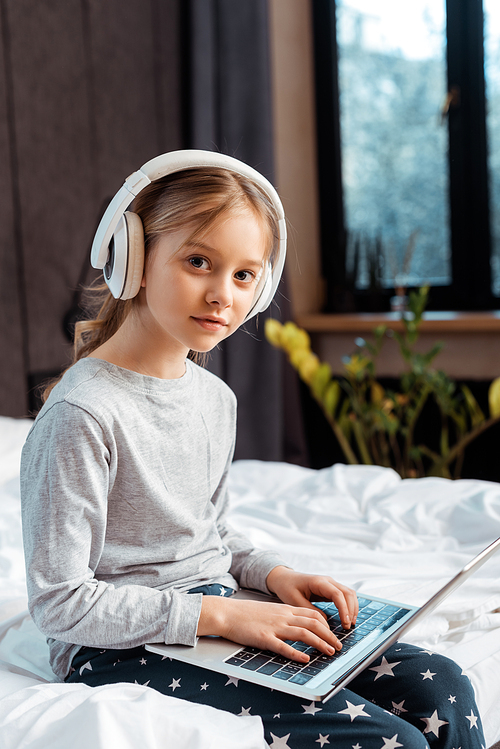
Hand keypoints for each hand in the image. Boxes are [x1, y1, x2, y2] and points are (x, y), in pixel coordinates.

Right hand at [198, 595, 340, 663]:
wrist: (227, 613)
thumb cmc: (246, 614)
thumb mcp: (269, 611)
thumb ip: (283, 617)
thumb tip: (297, 626)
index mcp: (284, 609)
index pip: (313, 614)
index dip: (327, 625)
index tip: (334, 635)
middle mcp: (283, 616)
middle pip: (313, 623)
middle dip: (329, 635)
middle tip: (339, 647)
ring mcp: (274, 627)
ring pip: (303, 633)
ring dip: (320, 643)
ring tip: (330, 652)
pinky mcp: (264, 638)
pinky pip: (283, 646)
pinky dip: (296, 653)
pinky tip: (305, 659)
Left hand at [266, 566, 358, 629]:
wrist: (283, 578)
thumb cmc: (287, 587)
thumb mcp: (294, 601)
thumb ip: (309, 610)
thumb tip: (324, 622)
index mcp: (318, 582)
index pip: (337, 594)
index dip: (344, 609)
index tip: (346, 623)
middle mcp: (327, 581)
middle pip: (347, 593)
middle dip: (351, 610)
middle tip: (348, 627)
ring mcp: (330, 584)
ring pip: (349, 593)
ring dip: (352, 608)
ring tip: (350, 624)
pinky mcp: (330, 589)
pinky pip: (344, 596)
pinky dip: (348, 606)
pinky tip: (347, 618)